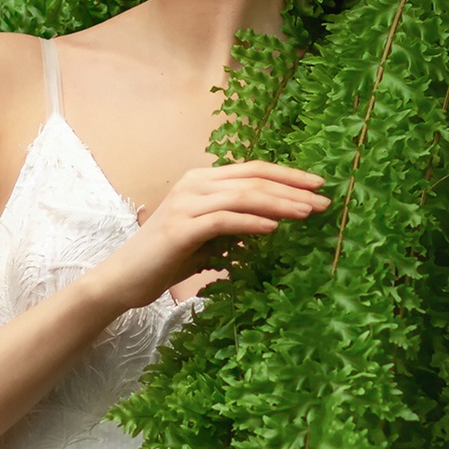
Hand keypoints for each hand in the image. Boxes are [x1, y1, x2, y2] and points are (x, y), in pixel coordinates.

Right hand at [85, 160, 330, 310]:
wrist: (124, 279)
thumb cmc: (166, 260)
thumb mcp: (207, 238)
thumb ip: (234, 227)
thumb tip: (272, 226)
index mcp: (200, 181)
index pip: (252, 170)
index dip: (288, 175)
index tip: (318, 185)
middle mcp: (194, 185)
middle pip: (253, 178)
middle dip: (293, 188)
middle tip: (325, 200)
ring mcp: (187, 204)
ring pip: (244, 196)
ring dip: (280, 204)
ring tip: (308, 213)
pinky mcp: (182, 228)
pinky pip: (225, 220)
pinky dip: (253, 222)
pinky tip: (275, 228)